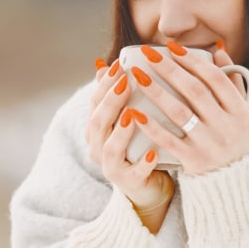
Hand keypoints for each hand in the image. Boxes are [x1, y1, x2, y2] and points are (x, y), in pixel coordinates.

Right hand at [86, 59, 170, 209]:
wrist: (150, 185)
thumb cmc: (141, 144)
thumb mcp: (130, 116)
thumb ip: (119, 93)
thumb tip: (104, 62)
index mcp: (98, 129)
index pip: (95, 103)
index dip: (105, 84)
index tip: (120, 65)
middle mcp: (98, 148)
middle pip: (98, 122)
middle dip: (111, 101)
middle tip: (126, 82)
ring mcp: (112, 167)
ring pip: (110, 148)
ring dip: (121, 130)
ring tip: (133, 114)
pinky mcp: (130, 184)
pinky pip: (134, 174)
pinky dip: (143, 164)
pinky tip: (153, 153)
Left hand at [130, 43, 248, 174]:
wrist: (232, 182)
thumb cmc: (234, 138)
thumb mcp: (242, 112)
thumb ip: (232, 81)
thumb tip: (217, 49)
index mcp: (241, 111)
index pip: (216, 78)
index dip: (193, 61)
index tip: (172, 47)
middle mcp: (227, 126)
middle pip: (195, 91)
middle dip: (169, 69)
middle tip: (148, 54)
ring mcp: (210, 144)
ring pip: (179, 112)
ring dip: (156, 92)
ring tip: (137, 76)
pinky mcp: (193, 160)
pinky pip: (169, 140)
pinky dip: (152, 126)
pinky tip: (135, 112)